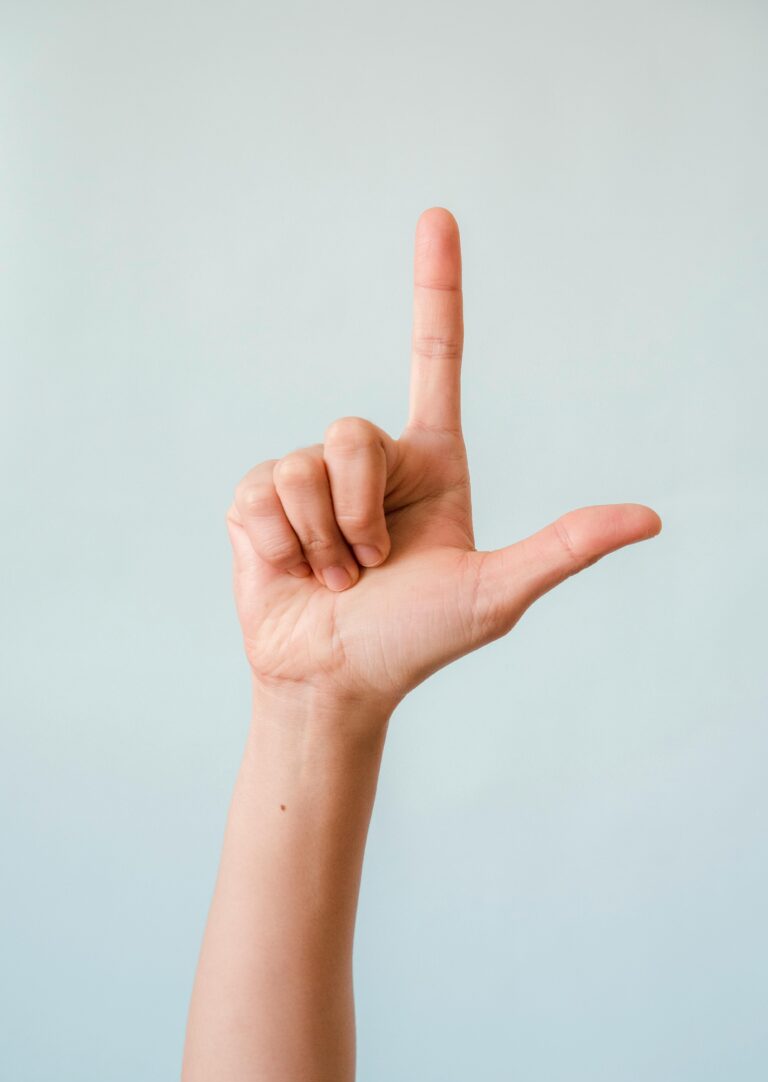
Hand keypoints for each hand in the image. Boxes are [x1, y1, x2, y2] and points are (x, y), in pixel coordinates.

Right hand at [225, 208, 660, 715]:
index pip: (436, 358)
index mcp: (432, 464)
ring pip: (307, 463)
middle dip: (361, 514)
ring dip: (324, 537)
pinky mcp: (260, 498)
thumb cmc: (414, 642)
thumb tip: (650, 517)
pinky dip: (283, 541)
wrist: (331, 681)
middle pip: (354, 431)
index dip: (437, 288)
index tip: (437, 217)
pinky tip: (292, 570)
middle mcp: (371, 462)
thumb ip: (562, 548)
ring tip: (334, 578)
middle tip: (372, 569)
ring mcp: (310, 478)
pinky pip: (265, 489)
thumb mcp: (493, 592)